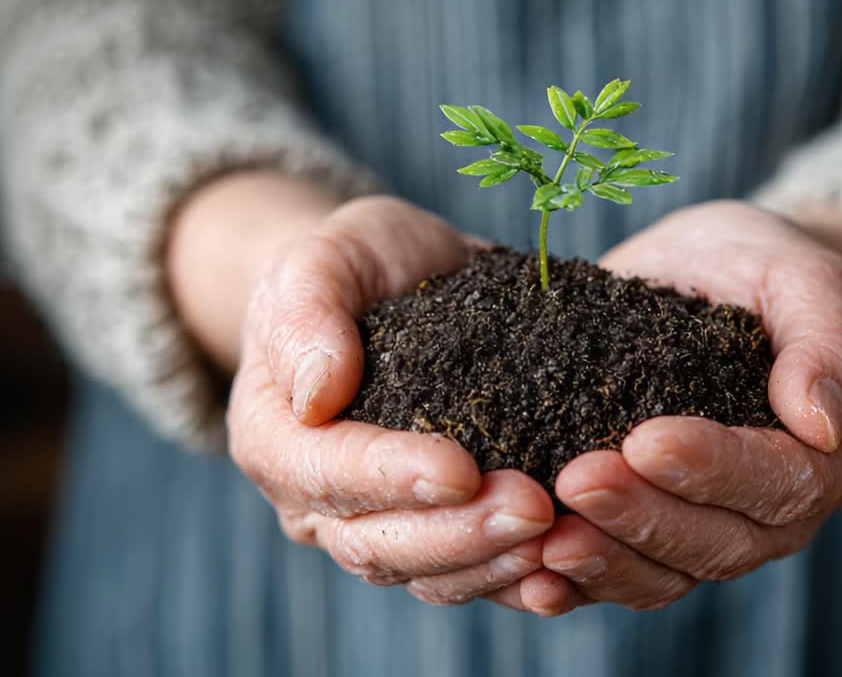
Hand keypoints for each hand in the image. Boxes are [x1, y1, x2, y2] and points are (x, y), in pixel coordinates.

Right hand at [171, 177, 555, 607]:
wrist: (402, 282)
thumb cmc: (357, 264)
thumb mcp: (325, 259)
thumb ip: (307, 312)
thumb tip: (316, 393)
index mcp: (275, 438)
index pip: (327, 474)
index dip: (391, 478)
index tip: (459, 469)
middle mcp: (316, 501)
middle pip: (377, 545)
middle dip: (458, 535)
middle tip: (534, 509)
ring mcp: (378, 525)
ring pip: (427, 574)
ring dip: (493, 564)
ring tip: (559, 536)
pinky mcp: (437, 531)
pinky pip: (470, 577)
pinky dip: (515, 581)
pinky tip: (566, 570)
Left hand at [527, 200, 841, 612]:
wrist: (715, 278)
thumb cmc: (767, 270)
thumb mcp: (808, 278)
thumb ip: (828, 342)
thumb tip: (819, 421)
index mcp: (833, 456)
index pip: (781, 482)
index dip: (713, 469)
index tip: (644, 440)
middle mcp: (781, 513)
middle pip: (720, 543)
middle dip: (644, 516)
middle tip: (577, 480)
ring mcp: (717, 533)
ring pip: (668, 575)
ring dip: (607, 560)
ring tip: (548, 540)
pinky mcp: (654, 536)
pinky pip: (623, 579)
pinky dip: (579, 586)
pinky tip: (533, 582)